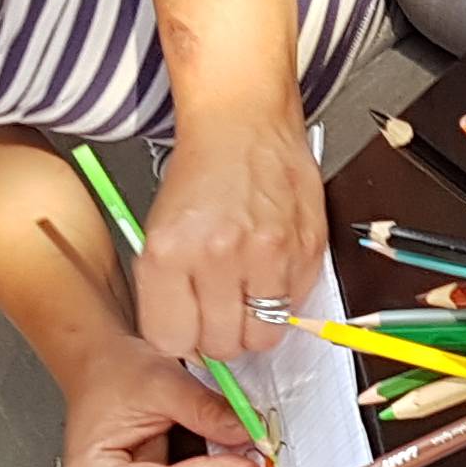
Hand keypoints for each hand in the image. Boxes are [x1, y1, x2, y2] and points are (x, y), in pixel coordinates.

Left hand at [135, 108, 324, 361]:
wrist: (242, 121)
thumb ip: (169, 289)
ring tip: (246, 296)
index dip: (180, 339)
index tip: (185, 329)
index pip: (171, 340)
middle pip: (220, 346)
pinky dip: (282, 300)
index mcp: (168, 252)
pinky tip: (268, 270)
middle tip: (217, 313)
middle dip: (217, 337)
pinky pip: (294, 307)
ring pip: (262, 337)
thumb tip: (187, 342)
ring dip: (253, 325)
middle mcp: (217, 256)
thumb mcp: (160, 229)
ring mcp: (267, 254)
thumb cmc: (201, 172)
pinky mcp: (306, 249)